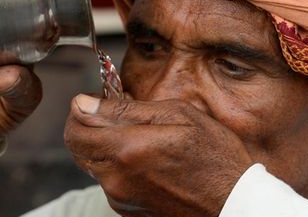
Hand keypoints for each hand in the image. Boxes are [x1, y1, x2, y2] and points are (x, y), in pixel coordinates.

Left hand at [64, 95, 253, 216]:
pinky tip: (149, 160)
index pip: (74, 128)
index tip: (96, 101)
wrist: (233, 203)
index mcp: (127, 149)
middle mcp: (117, 178)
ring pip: (95, 164)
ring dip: (107, 147)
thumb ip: (126, 109)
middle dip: (90, 127)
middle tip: (116, 116)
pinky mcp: (128, 210)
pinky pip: (111, 181)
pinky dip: (120, 166)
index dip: (81, 109)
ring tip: (142, 138)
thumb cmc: (214, 156)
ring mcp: (121, 198)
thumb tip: (85, 103)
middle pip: (78, 147)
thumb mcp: (178, 115)